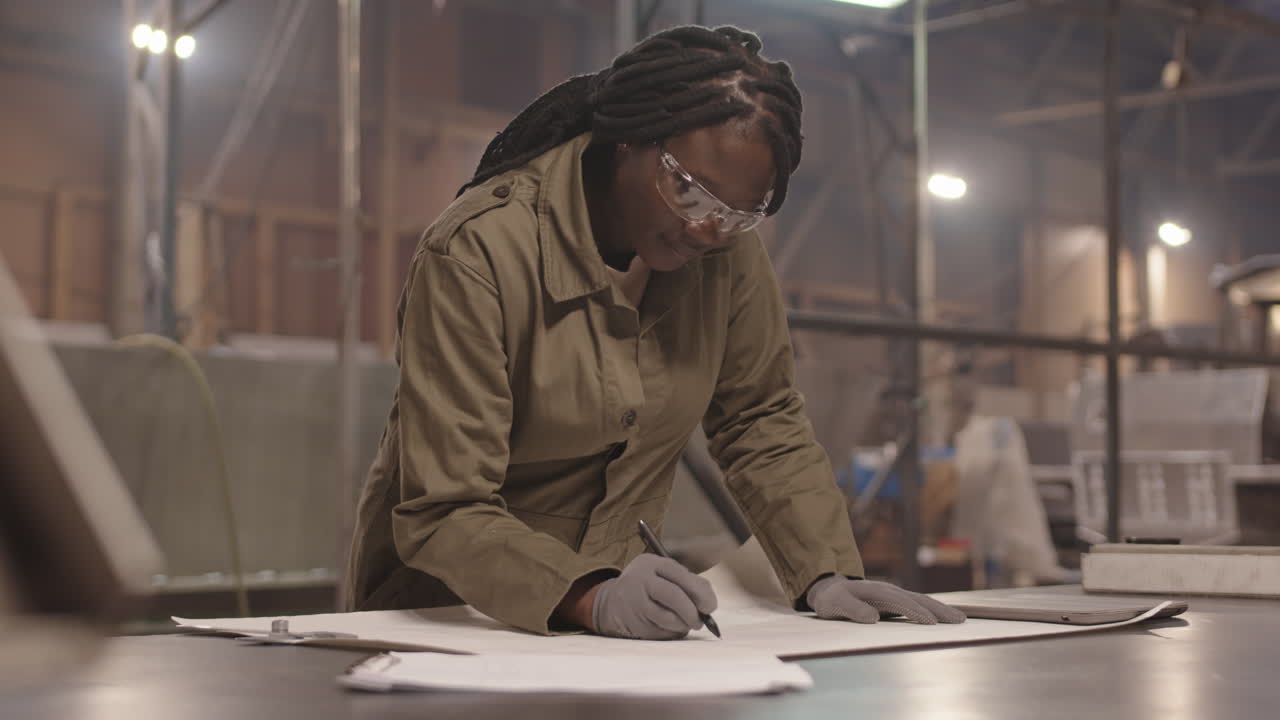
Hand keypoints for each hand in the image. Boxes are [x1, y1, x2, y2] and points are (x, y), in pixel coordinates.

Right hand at [591, 554, 717, 639]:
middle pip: (673, 595)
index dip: (699, 592)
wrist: (611, 602)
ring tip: (686, 624)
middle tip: (701, 621)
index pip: (679, 574)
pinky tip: (670, 628)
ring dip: (683, 625)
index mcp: (650, 563)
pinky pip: (659, 631)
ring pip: (667, 617)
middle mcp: (639, 579)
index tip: (710, 607)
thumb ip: (687, 583)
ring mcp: (633, 601)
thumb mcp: (663, 575)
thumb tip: (709, 603)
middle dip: (692, 611)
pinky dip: (671, 633)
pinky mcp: (632, 622)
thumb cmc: (648, 587)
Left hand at [806, 576, 965, 624]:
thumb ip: (853, 610)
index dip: (915, 612)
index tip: (931, 623)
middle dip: (938, 609)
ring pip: (922, 600)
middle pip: (918, 599)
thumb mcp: (836, 604)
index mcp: (876, 591)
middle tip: (958, 620)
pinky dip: (934, 609)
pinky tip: (945, 617)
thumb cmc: (833, 599)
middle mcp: (890, 590)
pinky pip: (919, 604)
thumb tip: (873, 618)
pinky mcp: (897, 601)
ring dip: (941, 609)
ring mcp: (895, 594)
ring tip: (960, 619)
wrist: (831, 589)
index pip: (900, 602)